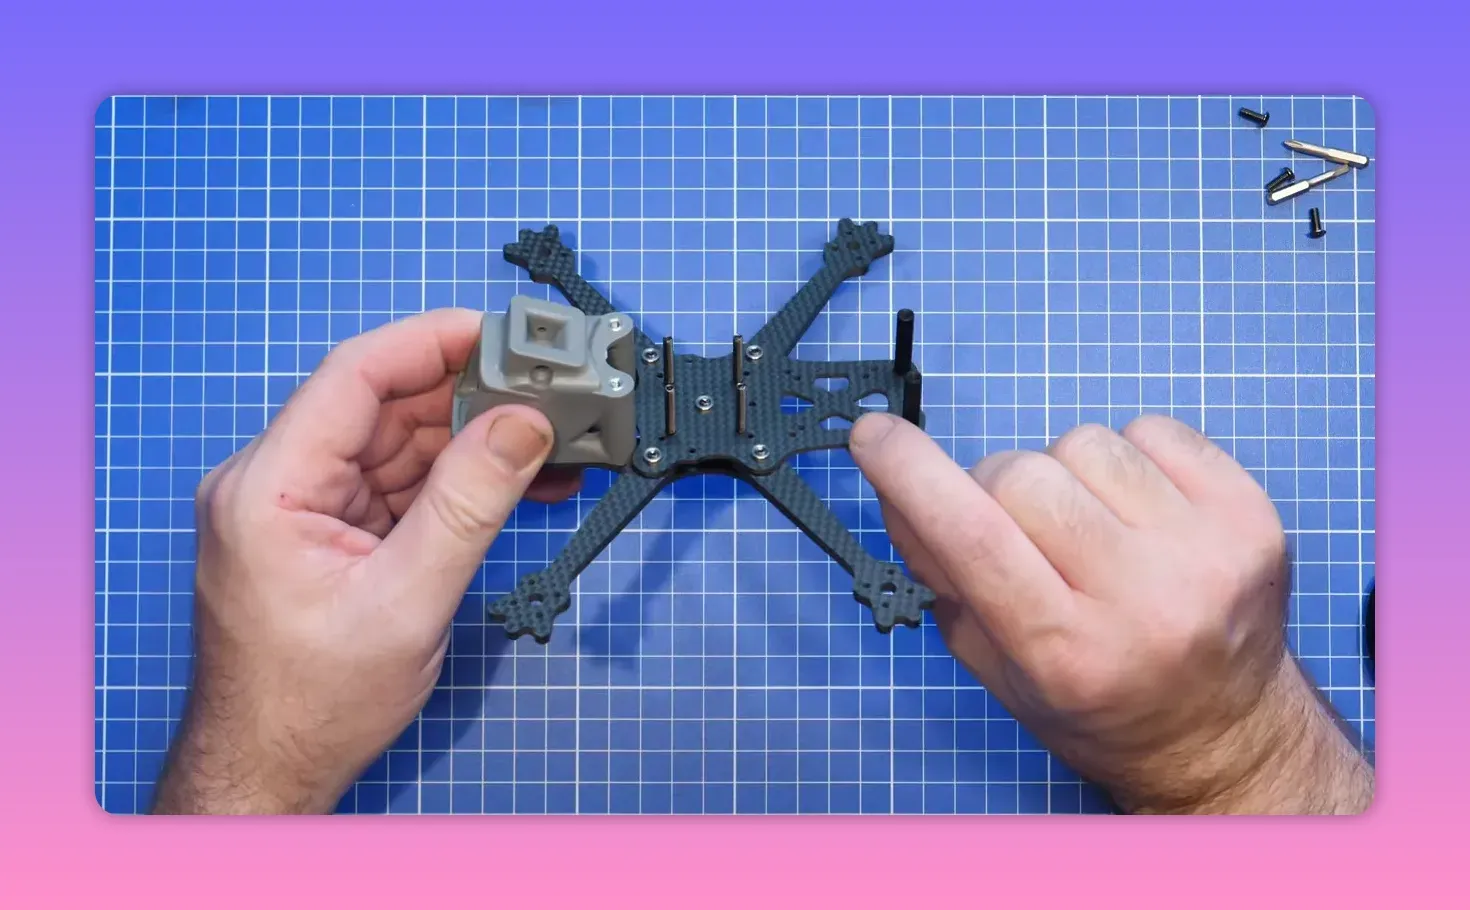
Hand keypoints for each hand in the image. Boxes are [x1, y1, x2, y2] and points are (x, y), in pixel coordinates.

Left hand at [152, 308, 579, 813]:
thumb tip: (522, 425)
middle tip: (550, 391)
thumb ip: (469, 505)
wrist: (271, 770)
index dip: (434, 342)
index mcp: (268, 486)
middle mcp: (275, 482)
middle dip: (470, 395)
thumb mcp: (407, 601)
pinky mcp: (327, 530)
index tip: (505, 334)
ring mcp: (300, 506)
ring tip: (551, 443)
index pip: (355, 376)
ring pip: (398, 443)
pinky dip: (456, 481)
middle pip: (384, 405)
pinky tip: (515, 480)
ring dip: (473, 441)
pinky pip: (398, 484)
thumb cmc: (313, 703)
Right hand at [850, 412, 1372, 813]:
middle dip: (995, 489)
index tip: (872, 435)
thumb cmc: (1094, 703)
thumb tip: (895, 482)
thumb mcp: (994, 664)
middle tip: (1018, 534)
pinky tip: (1138, 512)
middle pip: (1020, 475)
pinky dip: (1128, 459)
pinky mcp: (1254, 514)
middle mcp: (1145, 602)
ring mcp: (1208, 554)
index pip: (972, 536)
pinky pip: (1152, 429)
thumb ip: (938, 575)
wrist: (1221, 734)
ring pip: (1084, 441)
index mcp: (1066, 652)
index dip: (909, 473)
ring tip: (1090, 528)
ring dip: (1066, 474)